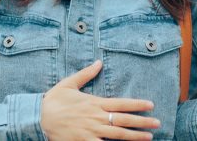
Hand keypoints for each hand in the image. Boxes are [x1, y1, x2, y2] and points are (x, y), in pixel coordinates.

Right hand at [41, 60, 159, 140]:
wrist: (39, 118)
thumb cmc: (54, 100)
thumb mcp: (69, 83)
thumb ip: (86, 74)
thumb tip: (98, 63)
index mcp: (94, 102)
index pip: (121, 103)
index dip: (137, 104)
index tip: (151, 105)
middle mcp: (96, 117)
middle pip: (124, 120)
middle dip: (142, 122)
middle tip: (158, 123)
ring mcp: (91, 132)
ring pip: (118, 135)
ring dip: (135, 137)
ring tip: (149, 137)